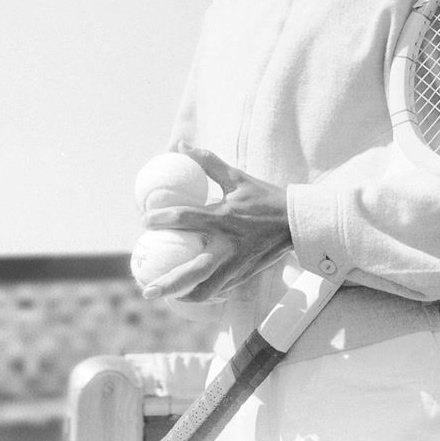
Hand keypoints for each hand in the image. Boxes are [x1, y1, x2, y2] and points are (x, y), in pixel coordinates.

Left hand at [140, 142, 292, 302]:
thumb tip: (182, 145)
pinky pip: (219, 290)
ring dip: (183, 295)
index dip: (160, 219)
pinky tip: (190, 291)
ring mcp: (236, 265)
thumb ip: (208, 162)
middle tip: (146, 291)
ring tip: (166, 295)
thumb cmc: (264, 197)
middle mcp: (227, 246)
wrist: (296, 222)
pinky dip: (202, 293)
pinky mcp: (243, 275)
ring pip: (206, 290)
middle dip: (168, 284)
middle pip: (192, 272)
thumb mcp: (237, 177)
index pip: (185, 218)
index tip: (143, 222)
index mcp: (223, 218)